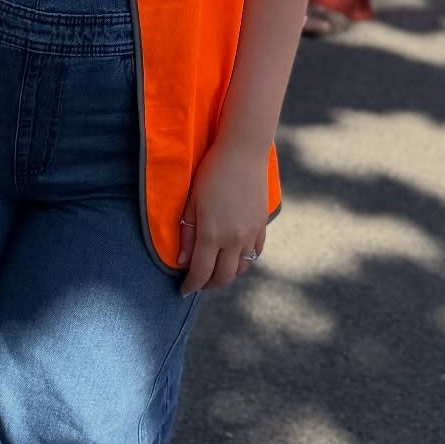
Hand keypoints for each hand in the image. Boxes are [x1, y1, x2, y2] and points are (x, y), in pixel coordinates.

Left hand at [177, 139, 269, 293]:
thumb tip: (182, 262)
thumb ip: (187, 235)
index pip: (200, 273)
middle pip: (223, 277)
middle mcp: (234, 239)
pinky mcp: (262, 225)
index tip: (183, 290)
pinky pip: (255, 253)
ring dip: (227, 274)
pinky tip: (233, 256)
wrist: (243, 152)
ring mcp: (251, 233)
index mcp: (212, 234)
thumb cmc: (210, 173)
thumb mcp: (191, 203)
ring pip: (241, 268)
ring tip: (215, 269)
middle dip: (208, 284)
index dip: (191, 285)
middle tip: (198, 282)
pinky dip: (243, 260)